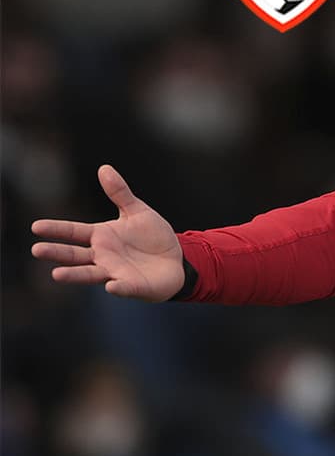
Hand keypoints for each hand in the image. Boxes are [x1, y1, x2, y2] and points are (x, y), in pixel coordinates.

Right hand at [31, 165, 184, 301]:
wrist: (176, 259)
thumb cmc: (152, 236)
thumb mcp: (137, 211)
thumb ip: (120, 193)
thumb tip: (104, 167)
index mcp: (101, 236)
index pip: (73, 232)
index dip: (56, 229)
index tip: (36, 226)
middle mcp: (102, 256)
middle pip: (75, 254)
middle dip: (57, 252)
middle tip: (37, 250)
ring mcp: (115, 272)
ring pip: (90, 274)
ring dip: (74, 275)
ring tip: (56, 274)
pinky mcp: (133, 286)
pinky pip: (124, 287)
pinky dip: (118, 287)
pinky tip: (110, 286)